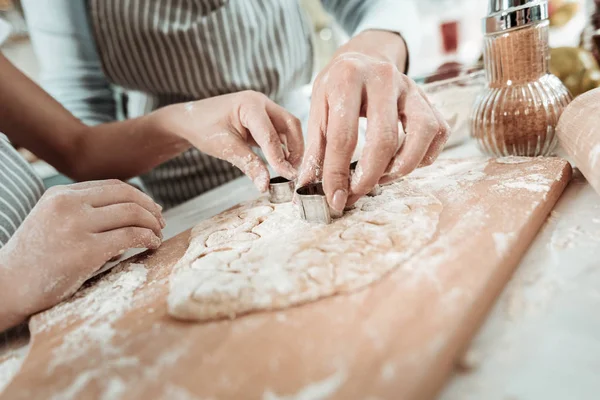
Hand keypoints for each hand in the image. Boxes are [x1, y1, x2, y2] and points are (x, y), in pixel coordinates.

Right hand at [0, 180, 163, 328]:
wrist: (6, 287)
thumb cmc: (34, 261)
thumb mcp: (51, 223)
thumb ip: (83, 214)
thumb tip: (130, 219)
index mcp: (60, 194)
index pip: (112, 186)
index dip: (139, 196)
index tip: (151, 208)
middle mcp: (68, 205)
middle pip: (126, 196)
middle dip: (150, 207)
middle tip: (161, 221)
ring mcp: (76, 227)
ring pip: (132, 213)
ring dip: (152, 224)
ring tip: (158, 234)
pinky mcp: (85, 251)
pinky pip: (130, 236)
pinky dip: (148, 238)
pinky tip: (152, 245)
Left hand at [152, 91, 303, 192]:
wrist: (190, 120)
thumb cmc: (203, 128)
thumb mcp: (226, 148)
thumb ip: (249, 165)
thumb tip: (265, 185)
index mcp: (250, 105)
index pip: (271, 134)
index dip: (281, 157)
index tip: (288, 176)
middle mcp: (261, 103)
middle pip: (290, 124)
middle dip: (296, 148)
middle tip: (295, 171)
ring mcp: (263, 109)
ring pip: (288, 128)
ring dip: (292, 148)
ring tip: (290, 169)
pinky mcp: (262, 119)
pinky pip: (279, 132)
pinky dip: (283, 147)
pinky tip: (282, 162)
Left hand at [298, 30, 449, 211]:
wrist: (363, 57)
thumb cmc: (337, 87)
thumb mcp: (317, 110)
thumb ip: (315, 149)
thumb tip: (307, 188)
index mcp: (347, 78)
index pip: (343, 136)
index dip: (338, 174)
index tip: (335, 199)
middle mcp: (383, 78)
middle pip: (384, 138)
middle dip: (370, 176)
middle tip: (357, 193)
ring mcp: (410, 86)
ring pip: (422, 133)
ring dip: (403, 166)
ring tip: (382, 177)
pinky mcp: (427, 98)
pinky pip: (439, 131)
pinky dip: (425, 155)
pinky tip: (403, 162)